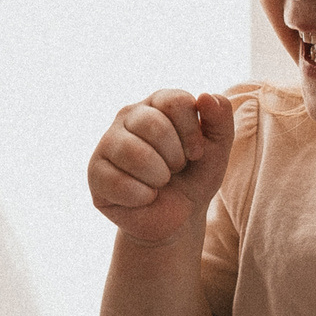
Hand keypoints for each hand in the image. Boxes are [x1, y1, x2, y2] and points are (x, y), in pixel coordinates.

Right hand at [89, 89, 233, 246]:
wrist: (177, 218)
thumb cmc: (194, 178)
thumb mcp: (217, 150)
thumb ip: (220, 120)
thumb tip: (206, 96)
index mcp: (156, 104)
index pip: (174, 101)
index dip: (191, 132)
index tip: (195, 153)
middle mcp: (127, 117)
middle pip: (151, 123)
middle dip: (174, 156)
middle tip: (175, 170)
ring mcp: (107, 143)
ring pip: (132, 151)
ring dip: (158, 177)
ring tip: (159, 183)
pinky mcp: (95, 172)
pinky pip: (117, 181)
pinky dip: (141, 196)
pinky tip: (143, 197)